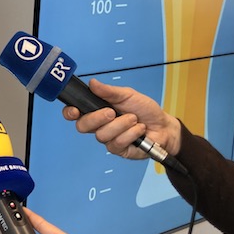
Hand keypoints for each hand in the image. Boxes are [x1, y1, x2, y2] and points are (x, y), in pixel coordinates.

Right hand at [62, 79, 182, 158]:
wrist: (163, 126)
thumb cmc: (145, 110)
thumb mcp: (127, 95)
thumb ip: (108, 91)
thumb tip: (92, 83)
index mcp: (97, 110)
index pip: (76, 114)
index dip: (70, 112)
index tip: (75, 110)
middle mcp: (100, 126)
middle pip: (83, 126)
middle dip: (96, 118)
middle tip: (112, 112)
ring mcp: (108, 139)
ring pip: (101, 135)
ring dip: (120, 125)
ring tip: (134, 119)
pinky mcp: (119, 150)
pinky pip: (117, 143)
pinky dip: (130, 134)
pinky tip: (139, 130)